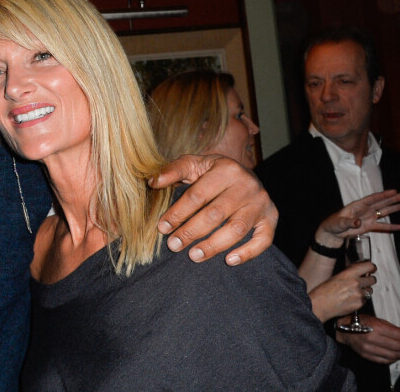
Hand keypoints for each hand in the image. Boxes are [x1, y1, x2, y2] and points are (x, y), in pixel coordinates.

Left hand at [150, 154, 276, 264]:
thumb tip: (152, 181)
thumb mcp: (194, 164)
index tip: (162, 228)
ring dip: (214, 245)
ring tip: (194, 256)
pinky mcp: (271, 218)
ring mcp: (260, 202)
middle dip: (191, 231)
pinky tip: (229, 260)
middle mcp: (247, 184)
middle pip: (215, 213)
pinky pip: (263, 240)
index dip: (178, 213)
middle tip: (173, 245)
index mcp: (226, 169)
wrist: (243, 174)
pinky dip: (248, 252)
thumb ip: (173, 171)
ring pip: (237, 229)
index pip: (197, 195)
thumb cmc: (212, 173)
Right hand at [308, 262, 376, 322]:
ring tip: (354, 292)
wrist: (321, 304)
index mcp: (349, 273)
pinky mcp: (360, 304)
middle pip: (372, 280)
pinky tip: (351, 299)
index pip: (368, 267)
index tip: (372, 269)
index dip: (372, 267)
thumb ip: (350, 273)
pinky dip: (360, 299)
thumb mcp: (337, 276)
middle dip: (369, 280)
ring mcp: (359, 294)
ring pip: (370, 291)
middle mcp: (356, 283)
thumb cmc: (325, 290)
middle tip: (364, 281)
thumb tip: (360, 271)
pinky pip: (365, 300)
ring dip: (365, 291)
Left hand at [315, 189, 399, 247]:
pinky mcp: (370, 226)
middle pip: (380, 203)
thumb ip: (348, 222)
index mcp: (357, 205)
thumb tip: (357, 223)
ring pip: (383, 212)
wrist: (334, 232)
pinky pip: (382, 226)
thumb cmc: (334, 224)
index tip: (393, 191)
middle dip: (391, 199)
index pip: (372, 199)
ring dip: (393, 208)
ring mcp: (368, 217)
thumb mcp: (339, 223)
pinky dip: (391, 227)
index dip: (382, 195)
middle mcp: (365, 210)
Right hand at [336, 315, 399, 363]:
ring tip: (399, 350)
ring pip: (393, 355)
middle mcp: (373, 338)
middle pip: (397, 346)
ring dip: (399, 353)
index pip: (398, 335)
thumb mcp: (375, 319)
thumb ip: (390, 327)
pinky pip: (384, 360)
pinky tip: (394, 355)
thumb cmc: (360, 321)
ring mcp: (369, 348)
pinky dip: (392, 359)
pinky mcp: (366, 355)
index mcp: (376, 326)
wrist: (342, 328)